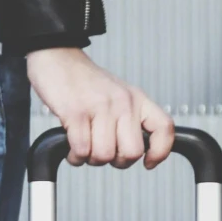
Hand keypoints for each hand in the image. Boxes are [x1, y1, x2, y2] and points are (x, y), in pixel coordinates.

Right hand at [25, 46, 174, 168]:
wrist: (58, 58)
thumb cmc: (84, 83)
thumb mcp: (117, 96)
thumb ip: (130, 120)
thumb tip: (137, 152)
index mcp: (137, 98)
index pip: (163, 128)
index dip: (160, 152)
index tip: (148, 163)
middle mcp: (123, 102)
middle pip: (132, 153)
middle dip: (116, 161)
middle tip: (104, 151)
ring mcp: (100, 107)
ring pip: (104, 156)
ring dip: (91, 158)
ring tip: (85, 144)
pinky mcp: (76, 113)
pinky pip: (82, 151)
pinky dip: (75, 156)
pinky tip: (72, 146)